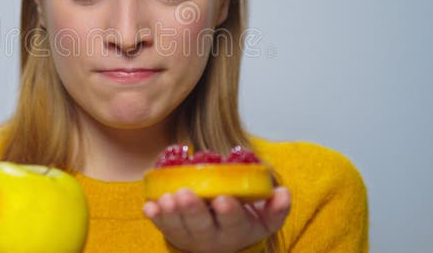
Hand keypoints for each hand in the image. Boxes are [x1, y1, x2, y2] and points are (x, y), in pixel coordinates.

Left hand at [142, 187, 290, 252]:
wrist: (222, 238)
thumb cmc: (243, 219)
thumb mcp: (265, 218)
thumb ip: (276, 207)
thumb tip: (283, 193)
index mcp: (238, 230)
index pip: (234, 222)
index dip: (229, 211)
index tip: (223, 198)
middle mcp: (213, 238)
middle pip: (201, 227)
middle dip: (193, 210)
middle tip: (185, 194)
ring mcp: (190, 237)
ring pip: (179, 228)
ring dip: (171, 214)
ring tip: (166, 199)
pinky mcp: (173, 233)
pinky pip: (162, 226)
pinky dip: (155, 217)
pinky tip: (149, 206)